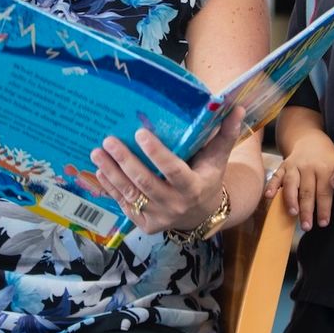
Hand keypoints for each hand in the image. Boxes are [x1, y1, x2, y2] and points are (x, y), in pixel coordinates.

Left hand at [89, 106, 244, 234]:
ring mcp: (159, 217)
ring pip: (131, 195)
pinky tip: (100, 171)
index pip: (173, 170)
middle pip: (145, 182)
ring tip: (97, 152)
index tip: (140, 133)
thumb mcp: (218, 159)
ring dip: (111, 173)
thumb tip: (236, 108)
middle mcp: (175, 205)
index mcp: (194, 188)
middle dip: (125, 161)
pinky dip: (111, 188)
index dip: (156, 153)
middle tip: (108, 140)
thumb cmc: (207, 178)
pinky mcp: (145, 225)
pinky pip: (125, 206)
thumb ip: (225, 135)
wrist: (202, 216)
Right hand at [264, 132, 333, 230]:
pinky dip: (272, 186)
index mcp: (325, 168)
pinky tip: (269, 196)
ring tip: (292, 214)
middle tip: (307, 227)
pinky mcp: (283, 166)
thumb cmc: (327, 159)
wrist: (310, 140)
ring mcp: (294, 166)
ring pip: (291, 184)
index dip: (324, 208)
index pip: (324, 192)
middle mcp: (308, 167)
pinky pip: (276, 176)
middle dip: (307, 210)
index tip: (323, 223)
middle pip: (307, 191)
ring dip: (291, 200)